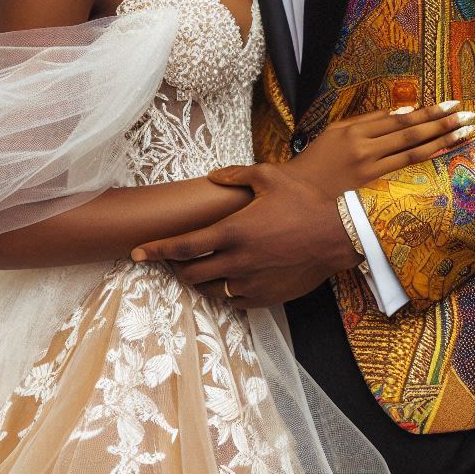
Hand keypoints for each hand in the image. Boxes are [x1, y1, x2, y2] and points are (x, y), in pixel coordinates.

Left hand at [130, 163, 367, 307]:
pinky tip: (229, 278)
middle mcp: (237, 260)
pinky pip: (234, 300)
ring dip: (199, 279)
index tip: (136, 253)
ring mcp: (251, 282)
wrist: (338, 235)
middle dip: (175, 266)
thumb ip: (237, 175)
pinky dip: (225, 291)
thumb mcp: (271, 177)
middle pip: (190, 272)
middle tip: (173, 256)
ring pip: (210, 289)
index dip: (155, 250)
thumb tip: (214, 176)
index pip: (183, 246)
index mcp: (234, 231)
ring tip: (200, 266)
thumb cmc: (305, 202)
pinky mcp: (265, 297)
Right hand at [288, 99, 474, 197]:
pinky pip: (404, 169)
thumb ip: (367, 121)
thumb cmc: (316, 162)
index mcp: (352, 130)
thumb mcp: (334, 132)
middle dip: (440, 121)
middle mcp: (362, 146)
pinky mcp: (371, 186)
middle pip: (409, 131)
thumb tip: (402, 112)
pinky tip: (443, 152)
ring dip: (441, 139)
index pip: (397, 118)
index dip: (425, 111)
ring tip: (464, 131)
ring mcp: (368, 168)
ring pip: (412, 150)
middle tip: (467, 114)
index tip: (449, 105)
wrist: (298, 195)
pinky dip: (425, 158)